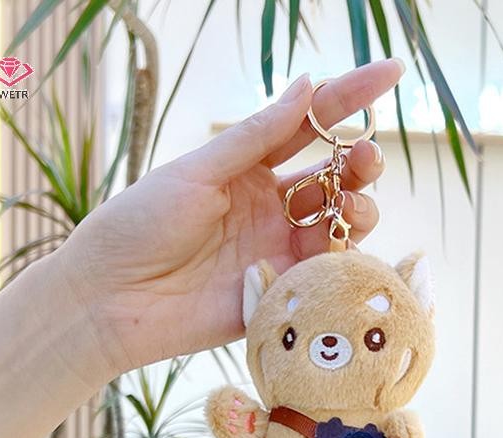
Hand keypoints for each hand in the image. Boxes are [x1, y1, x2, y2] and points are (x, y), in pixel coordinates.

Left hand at [60, 59, 403, 375]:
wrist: (111, 299)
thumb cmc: (140, 225)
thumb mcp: (198, 171)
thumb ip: (255, 137)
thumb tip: (308, 86)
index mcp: (246, 169)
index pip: (308, 127)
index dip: (350, 98)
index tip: (391, 72)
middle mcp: (268, 208)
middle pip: (333, 179)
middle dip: (360, 163)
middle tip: (366, 158)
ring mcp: (276, 250)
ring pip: (339, 224)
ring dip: (358, 208)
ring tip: (351, 206)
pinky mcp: (280, 293)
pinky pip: (325, 273)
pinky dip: (341, 255)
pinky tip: (338, 245)